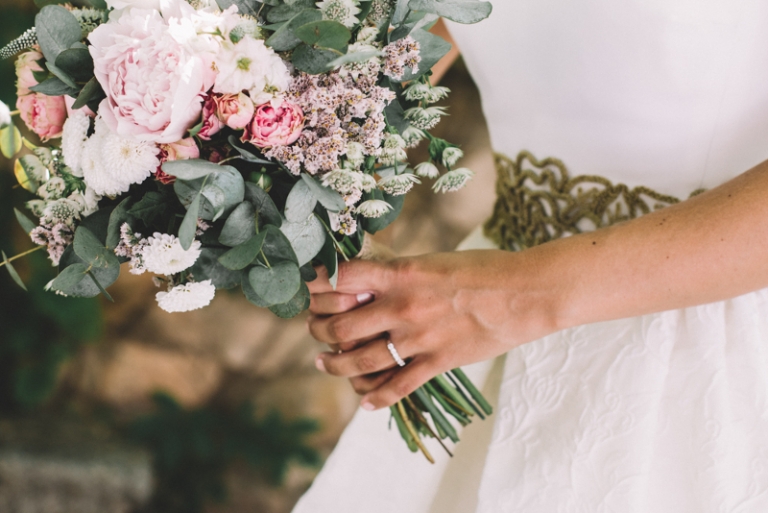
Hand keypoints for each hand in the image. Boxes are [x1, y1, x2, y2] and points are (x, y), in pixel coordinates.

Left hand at [307, 250, 560, 409]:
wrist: (525, 292)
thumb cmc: (481, 269)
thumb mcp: (432, 260)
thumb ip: (397, 273)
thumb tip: (367, 281)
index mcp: (399, 274)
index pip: (338, 278)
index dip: (315, 284)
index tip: (309, 288)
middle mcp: (401, 307)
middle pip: (339, 326)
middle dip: (318, 329)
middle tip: (315, 328)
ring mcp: (417, 338)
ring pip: (358, 361)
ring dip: (334, 364)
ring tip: (324, 362)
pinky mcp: (437, 363)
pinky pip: (396, 387)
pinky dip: (376, 398)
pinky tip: (365, 401)